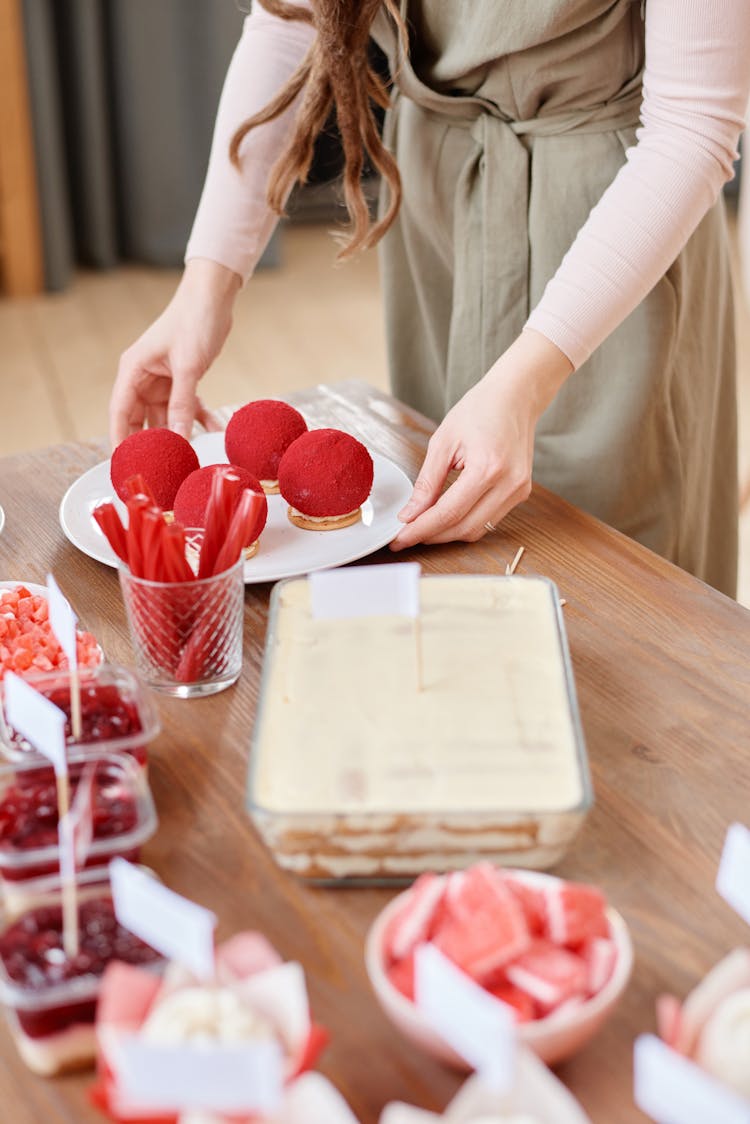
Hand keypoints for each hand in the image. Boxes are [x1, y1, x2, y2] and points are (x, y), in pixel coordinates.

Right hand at [109, 259, 241, 446]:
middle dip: (152, 441)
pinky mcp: (182, 378)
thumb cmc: (193, 321)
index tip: (125, 463)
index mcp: (133, 370)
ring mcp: (162, 379)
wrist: (214, 298)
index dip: (120, 439)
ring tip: (191, 454)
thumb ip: (182, 404)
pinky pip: (186, 405)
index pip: (119, 412)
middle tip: (160, 467)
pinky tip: (214, 428)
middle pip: (141, 418)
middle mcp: (143, 377)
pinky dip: (198, 416)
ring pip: (166, 415)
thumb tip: (177, 437)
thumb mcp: (188, 367)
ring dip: (180, 431)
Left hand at [390, 330, 572, 550]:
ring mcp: (519, 490)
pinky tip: (446, 515)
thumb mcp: (443, 441)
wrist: (515, 396)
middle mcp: (509, 483)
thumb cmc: (480, 409)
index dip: (421, 530)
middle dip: (432, 536)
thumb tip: (410, 514)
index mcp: (488, 467)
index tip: (399, 538)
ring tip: (423, 526)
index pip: (449, 513)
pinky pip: (489, 519)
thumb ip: (427, 482)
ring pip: (477, 529)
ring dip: (448, 533)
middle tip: (406, 535)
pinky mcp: (521, 492)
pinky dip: (465, 522)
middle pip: (464, 527)